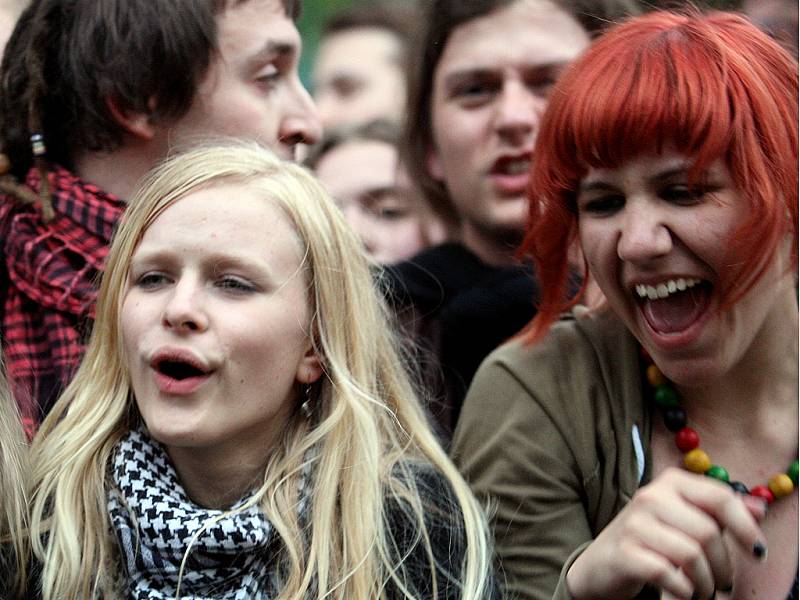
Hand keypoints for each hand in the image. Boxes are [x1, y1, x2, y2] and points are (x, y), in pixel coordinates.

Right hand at [565, 468, 766, 599]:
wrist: (600, 564)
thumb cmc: (650, 541)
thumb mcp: (684, 520)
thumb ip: (720, 512)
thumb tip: (758, 508)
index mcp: (671, 483)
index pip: (720, 497)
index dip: (746, 527)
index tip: (757, 553)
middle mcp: (651, 497)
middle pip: (708, 532)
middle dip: (723, 565)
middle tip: (721, 582)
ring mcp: (634, 524)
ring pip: (691, 555)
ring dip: (705, 582)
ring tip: (702, 590)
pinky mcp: (624, 552)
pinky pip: (667, 573)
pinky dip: (683, 589)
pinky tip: (682, 591)